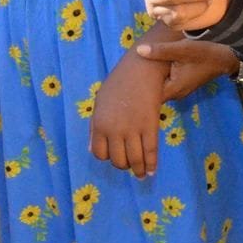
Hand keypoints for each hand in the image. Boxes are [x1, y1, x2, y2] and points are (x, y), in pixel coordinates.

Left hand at [90, 53, 169, 176]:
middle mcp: (114, 130)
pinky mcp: (150, 126)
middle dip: (123, 165)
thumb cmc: (119, 84)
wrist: (141, 69)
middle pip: (117, 160)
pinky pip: (150, 152)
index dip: (107, 157)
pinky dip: (151, 165)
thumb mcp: (99, 103)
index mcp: (99, 124)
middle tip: (129, 164)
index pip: (99, 153)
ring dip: (137, 170)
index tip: (114, 155)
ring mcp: (133, 129)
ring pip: (134, 160)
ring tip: (140, 173)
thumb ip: (94, 127)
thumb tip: (92, 149)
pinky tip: (151, 171)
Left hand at [135, 34, 239, 100]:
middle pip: (152, 91)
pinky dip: (158, 75)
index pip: (149, 96)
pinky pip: (165, 80)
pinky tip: (150, 64)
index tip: (125, 79)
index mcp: (174, 88)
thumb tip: (139, 51)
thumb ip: (161, 51)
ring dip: (150, 77)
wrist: (228, 55)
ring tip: (135, 66)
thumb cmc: (206, 53)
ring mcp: (180, 88)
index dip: (136, 89)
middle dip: (141, 82)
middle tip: (127, 70)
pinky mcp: (182, 81)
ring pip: (159, 85)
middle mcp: (176, 92)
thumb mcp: (183, 49)